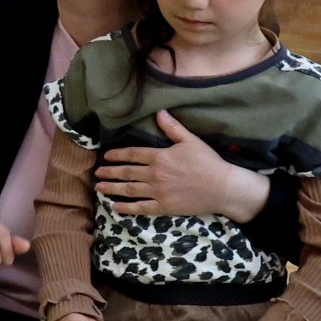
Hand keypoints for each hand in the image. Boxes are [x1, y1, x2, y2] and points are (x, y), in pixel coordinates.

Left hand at [95, 112, 268, 222]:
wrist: (222, 187)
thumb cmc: (208, 162)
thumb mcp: (190, 140)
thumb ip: (172, 127)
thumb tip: (160, 112)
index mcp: (160, 156)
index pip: (132, 154)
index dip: (117, 155)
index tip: (106, 156)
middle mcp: (155, 174)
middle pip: (126, 172)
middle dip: (110, 172)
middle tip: (97, 173)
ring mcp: (158, 192)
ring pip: (129, 190)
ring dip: (112, 188)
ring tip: (99, 188)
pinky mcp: (164, 207)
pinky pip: (141, 208)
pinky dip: (126, 208)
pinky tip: (115, 207)